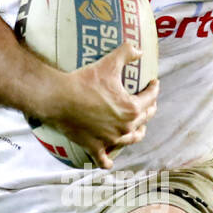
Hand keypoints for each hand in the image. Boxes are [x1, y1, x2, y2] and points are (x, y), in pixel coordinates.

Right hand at [41, 40, 159, 168]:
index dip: (154, 88)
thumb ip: (126, 53)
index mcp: (131, 109)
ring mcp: (110, 139)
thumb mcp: (108, 63)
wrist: (58, 98)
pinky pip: (104, 159)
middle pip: (144, 119)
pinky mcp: (94, 146)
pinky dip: (107, 161)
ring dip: (136, 134)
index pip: (150, 98)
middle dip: (149, 109)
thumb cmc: (83, 81)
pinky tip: (109, 162)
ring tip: (138, 129)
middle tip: (148, 102)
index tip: (153, 83)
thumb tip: (139, 49)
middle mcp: (124, 127)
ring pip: (130, 140)